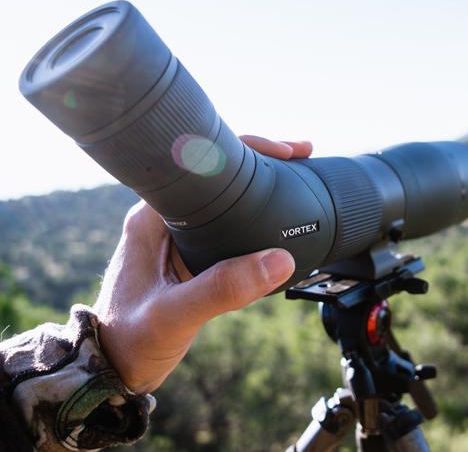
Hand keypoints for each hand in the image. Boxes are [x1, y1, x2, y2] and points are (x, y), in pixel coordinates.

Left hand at [94, 137, 312, 393]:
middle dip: (262, 159)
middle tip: (303, 154)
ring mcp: (180, 236)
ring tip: (301, 172)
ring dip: (262, 185)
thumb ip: (223, 289)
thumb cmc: (130, 340)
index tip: (283, 152)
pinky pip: (231, 225)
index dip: (245, 148)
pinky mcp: (193, 256)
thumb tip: (280, 261)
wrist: (114, 369)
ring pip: (228, 197)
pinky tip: (282, 218)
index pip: (202, 163)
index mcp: (153, 217)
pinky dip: (259, 216)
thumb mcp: (175, 315)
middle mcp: (166, 218)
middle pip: (219, 173)